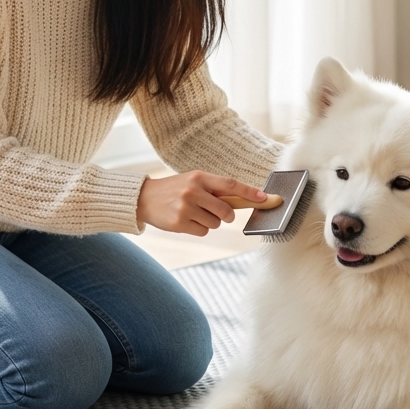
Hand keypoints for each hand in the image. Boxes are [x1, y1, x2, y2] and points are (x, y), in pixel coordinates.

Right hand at [137, 171, 266, 235]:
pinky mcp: (179, 223)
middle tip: (220, 214)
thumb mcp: (193, 181)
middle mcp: (193, 190)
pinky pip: (203, 231)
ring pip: (215, 223)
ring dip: (210, 222)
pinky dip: (199, 229)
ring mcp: (186, 207)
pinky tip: (186, 221)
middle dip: (227, 215)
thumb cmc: (174, 189)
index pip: (230, 184)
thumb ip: (214, 189)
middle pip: (226, 210)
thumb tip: (243, 200)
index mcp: (199, 177)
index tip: (265, 198)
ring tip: (194, 213)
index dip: (249, 192)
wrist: (144, 198)